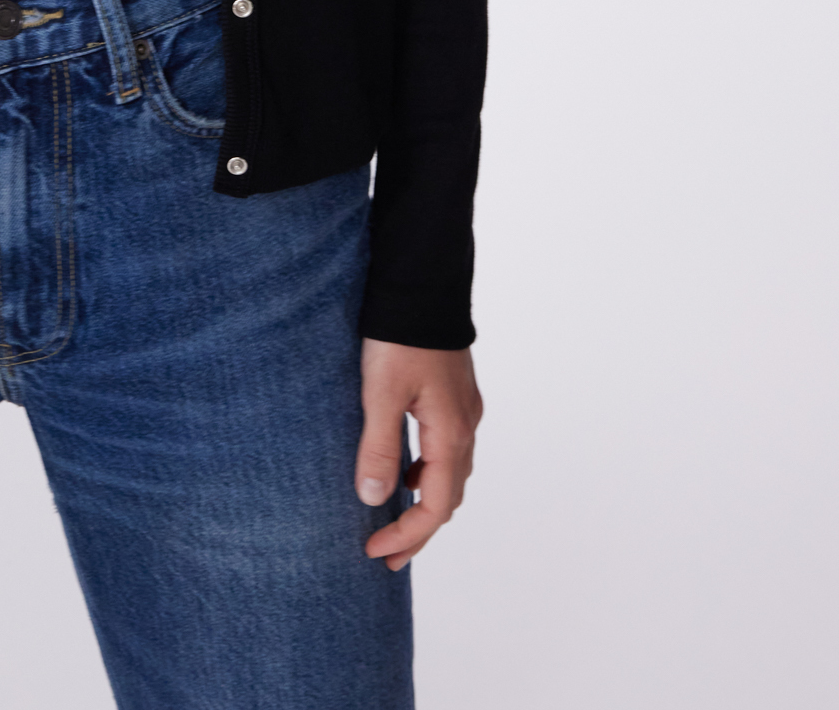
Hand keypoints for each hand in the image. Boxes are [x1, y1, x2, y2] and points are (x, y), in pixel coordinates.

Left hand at [354, 338, 481, 571]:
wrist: (423, 284)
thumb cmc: (400, 335)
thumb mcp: (381, 392)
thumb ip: (379, 447)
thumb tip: (373, 500)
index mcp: (450, 434)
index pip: (434, 508)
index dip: (406, 537)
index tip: (375, 553)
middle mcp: (466, 427)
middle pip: (448, 498)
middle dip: (418, 531)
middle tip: (386, 554)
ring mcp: (464, 411)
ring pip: (451, 474)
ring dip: (425, 502)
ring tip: (394, 519)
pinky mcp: (455, 395)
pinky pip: (448, 450)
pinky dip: (429, 472)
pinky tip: (405, 468)